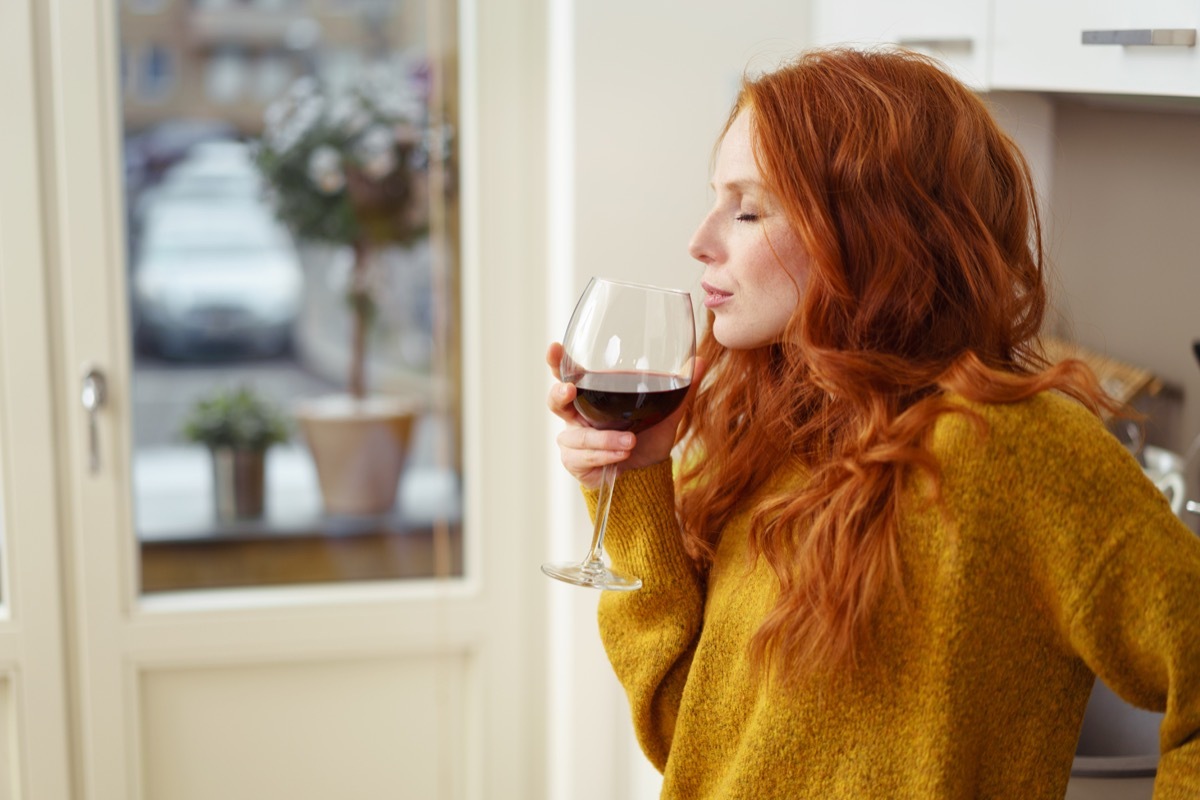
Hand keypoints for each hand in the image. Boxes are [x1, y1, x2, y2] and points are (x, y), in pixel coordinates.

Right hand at [546, 342, 706, 488]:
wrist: (646, 475)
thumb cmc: (648, 438)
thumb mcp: (667, 412)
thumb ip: (681, 388)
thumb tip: (701, 360)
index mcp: (592, 395)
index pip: (568, 373)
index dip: (556, 361)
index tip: (554, 348)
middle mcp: (577, 415)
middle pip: (555, 400)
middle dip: (559, 394)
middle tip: (570, 390)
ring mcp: (574, 439)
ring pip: (575, 435)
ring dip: (602, 438)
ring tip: (629, 442)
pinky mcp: (576, 462)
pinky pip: (583, 456)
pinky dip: (604, 455)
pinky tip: (620, 456)